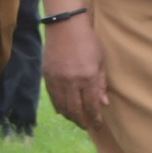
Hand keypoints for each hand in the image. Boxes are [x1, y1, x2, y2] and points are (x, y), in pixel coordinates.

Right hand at [43, 11, 108, 132]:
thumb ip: (101, 83)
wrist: (64, 26)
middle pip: (75, 109)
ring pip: (62, 106)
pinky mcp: (47, 75)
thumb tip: (104, 103)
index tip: (98, 125)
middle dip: (82, 121)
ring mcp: (57, 79)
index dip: (95, 118)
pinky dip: (58, 106)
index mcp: (87, 77)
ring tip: (76, 120)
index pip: (91, 105)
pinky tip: (63, 110)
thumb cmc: (87, 41)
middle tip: (87, 126)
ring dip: (69, 116)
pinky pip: (52, 97)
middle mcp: (71, 81)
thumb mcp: (100, 61)